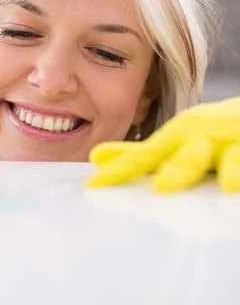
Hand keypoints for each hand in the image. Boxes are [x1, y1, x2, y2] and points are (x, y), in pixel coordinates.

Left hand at [86, 97, 239, 192]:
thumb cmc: (211, 132)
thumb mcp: (172, 141)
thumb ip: (138, 155)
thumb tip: (97, 158)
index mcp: (176, 138)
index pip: (144, 159)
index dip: (120, 172)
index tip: (94, 184)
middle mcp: (201, 138)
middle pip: (186, 159)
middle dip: (174, 172)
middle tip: (160, 188)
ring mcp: (230, 143)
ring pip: (226, 158)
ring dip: (216, 170)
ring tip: (211, 185)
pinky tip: (234, 184)